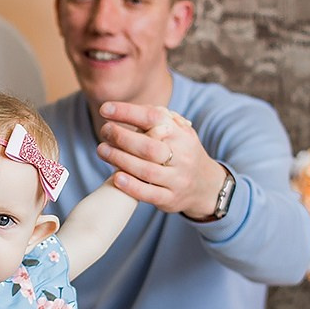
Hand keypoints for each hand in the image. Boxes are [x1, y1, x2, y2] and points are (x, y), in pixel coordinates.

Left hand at [96, 102, 224, 218]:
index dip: (128, 112)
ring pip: (146, 170)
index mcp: (181, 134)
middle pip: (148, 146)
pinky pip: (149, 194)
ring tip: (102, 150)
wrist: (207, 186)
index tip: (105, 109)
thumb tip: (128, 110)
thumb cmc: (182, 153)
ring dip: (120, 160)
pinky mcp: (170, 199)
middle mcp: (182, 156)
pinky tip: (116, 177)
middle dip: (121, 137)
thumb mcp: (178, 131)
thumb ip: (158, 119)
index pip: (154, 118)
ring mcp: (177, 179)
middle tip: (104, 131)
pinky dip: (131, 186)